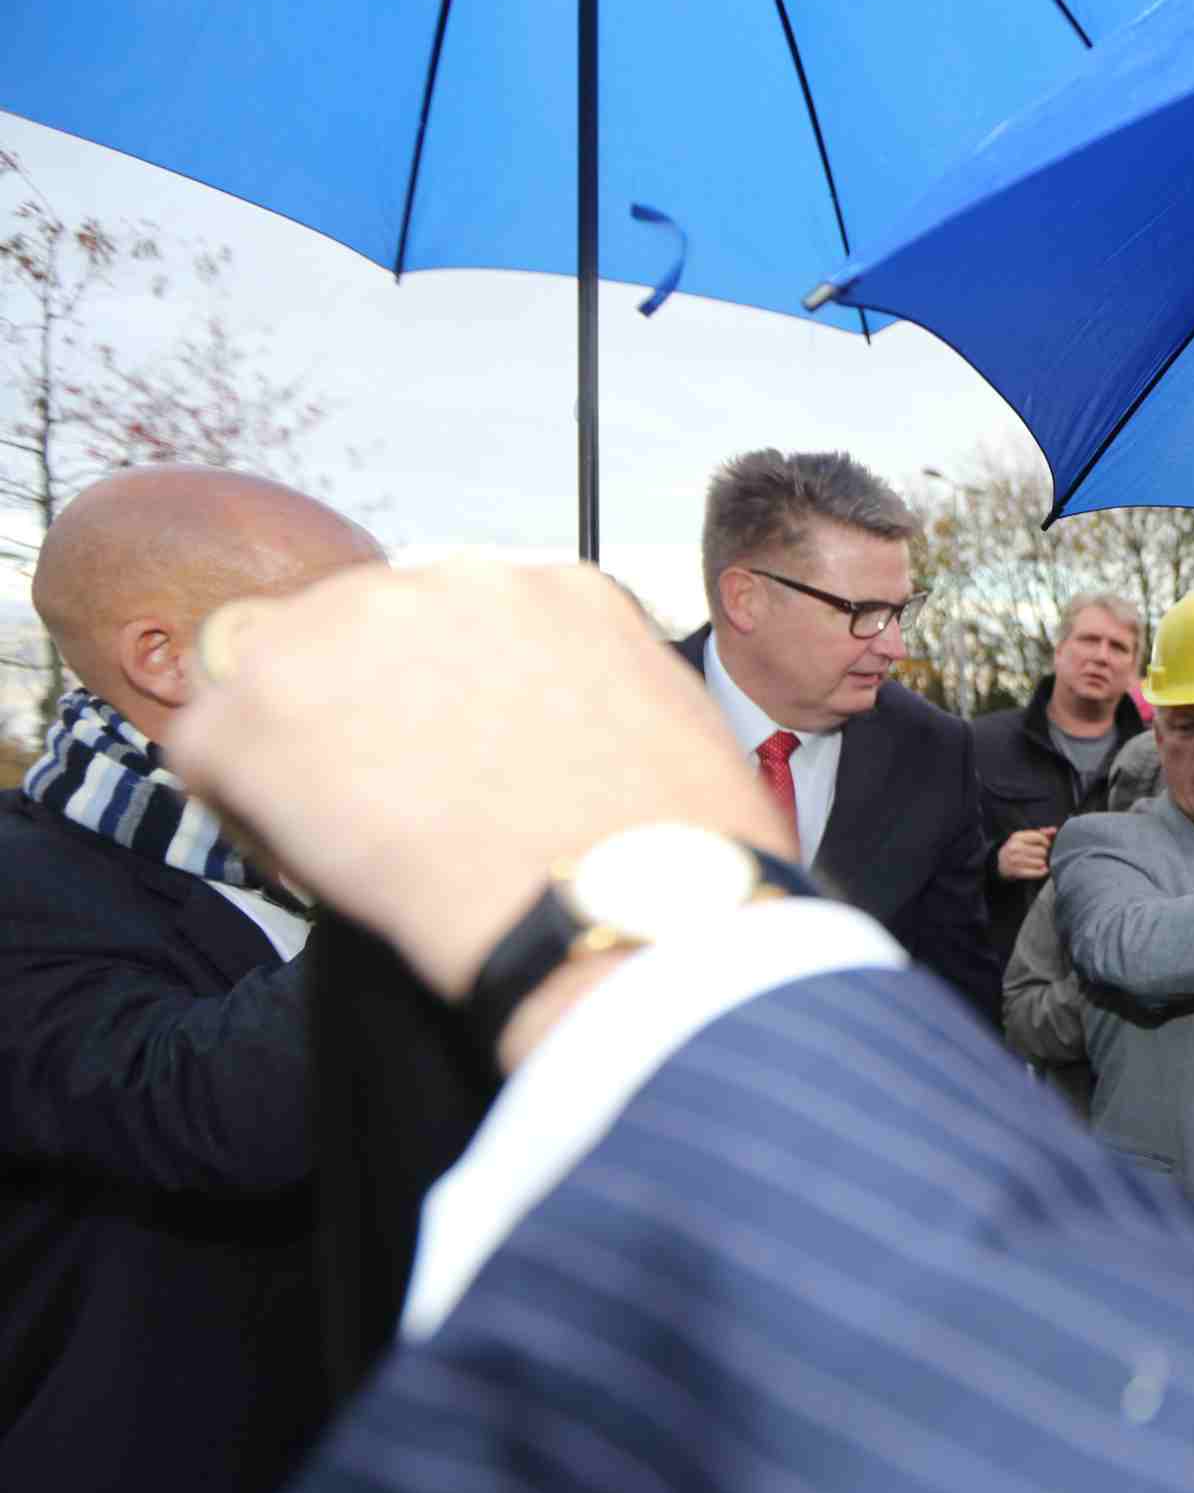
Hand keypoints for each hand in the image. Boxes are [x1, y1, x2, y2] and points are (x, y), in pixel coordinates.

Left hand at [168, 560, 787, 1049]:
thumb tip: (558, 733)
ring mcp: (349, 630)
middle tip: (407, 814)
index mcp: (555, 589)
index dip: (446, 701)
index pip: (458, 622)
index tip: (460, 764)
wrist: (633, 912)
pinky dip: (249, 810)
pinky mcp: (264, 705)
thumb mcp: (668, 729)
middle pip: (361, 631)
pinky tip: (319, 863)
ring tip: (365, 841)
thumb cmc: (680, 855)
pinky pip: (213, 749)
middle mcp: (450, 580)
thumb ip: (596, 693)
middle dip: (369, 713)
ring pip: (272, 674)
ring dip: (303, 750)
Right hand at [996, 826, 1055, 881]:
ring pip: (1040, 862)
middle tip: (1040, 855)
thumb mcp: (1024, 838)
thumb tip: (1054, 830)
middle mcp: (1015, 847)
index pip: (1039, 837)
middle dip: (1044, 854)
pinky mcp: (1016, 871)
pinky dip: (1041, 872)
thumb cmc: (1016, 849)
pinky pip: (1036, 873)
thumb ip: (1040, 833)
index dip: (1046, 842)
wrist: (1000, 863)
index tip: (1045, 845)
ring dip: (1042, 863)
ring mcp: (1015, 860)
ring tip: (1038, 862)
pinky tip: (1042, 870)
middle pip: (1041, 851)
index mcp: (1017, 836)